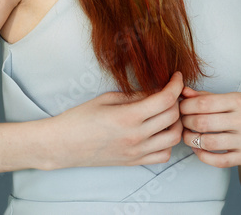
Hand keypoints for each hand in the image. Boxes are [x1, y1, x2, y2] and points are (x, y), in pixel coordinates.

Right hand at [50, 71, 184, 169]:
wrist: (63, 145)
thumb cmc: (79, 119)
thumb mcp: (107, 99)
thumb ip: (135, 96)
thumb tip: (157, 90)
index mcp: (127, 117)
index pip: (165, 100)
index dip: (176, 85)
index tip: (177, 77)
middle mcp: (136, 136)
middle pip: (173, 117)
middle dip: (177, 100)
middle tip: (170, 92)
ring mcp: (136, 152)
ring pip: (174, 138)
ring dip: (175, 123)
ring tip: (166, 112)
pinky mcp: (134, 162)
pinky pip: (163, 155)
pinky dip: (167, 143)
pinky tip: (158, 132)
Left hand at [178, 86, 240, 167]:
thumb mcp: (231, 99)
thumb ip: (206, 96)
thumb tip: (182, 92)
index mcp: (239, 101)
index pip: (204, 103)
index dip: (186, 106)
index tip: (180, 108)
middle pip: (203, 123)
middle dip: (186, 122)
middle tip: (182, 121)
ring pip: (209, 143)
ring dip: (190, 139)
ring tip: (187, 135)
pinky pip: (218, 160)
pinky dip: (202, 155)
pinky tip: (197, 148)